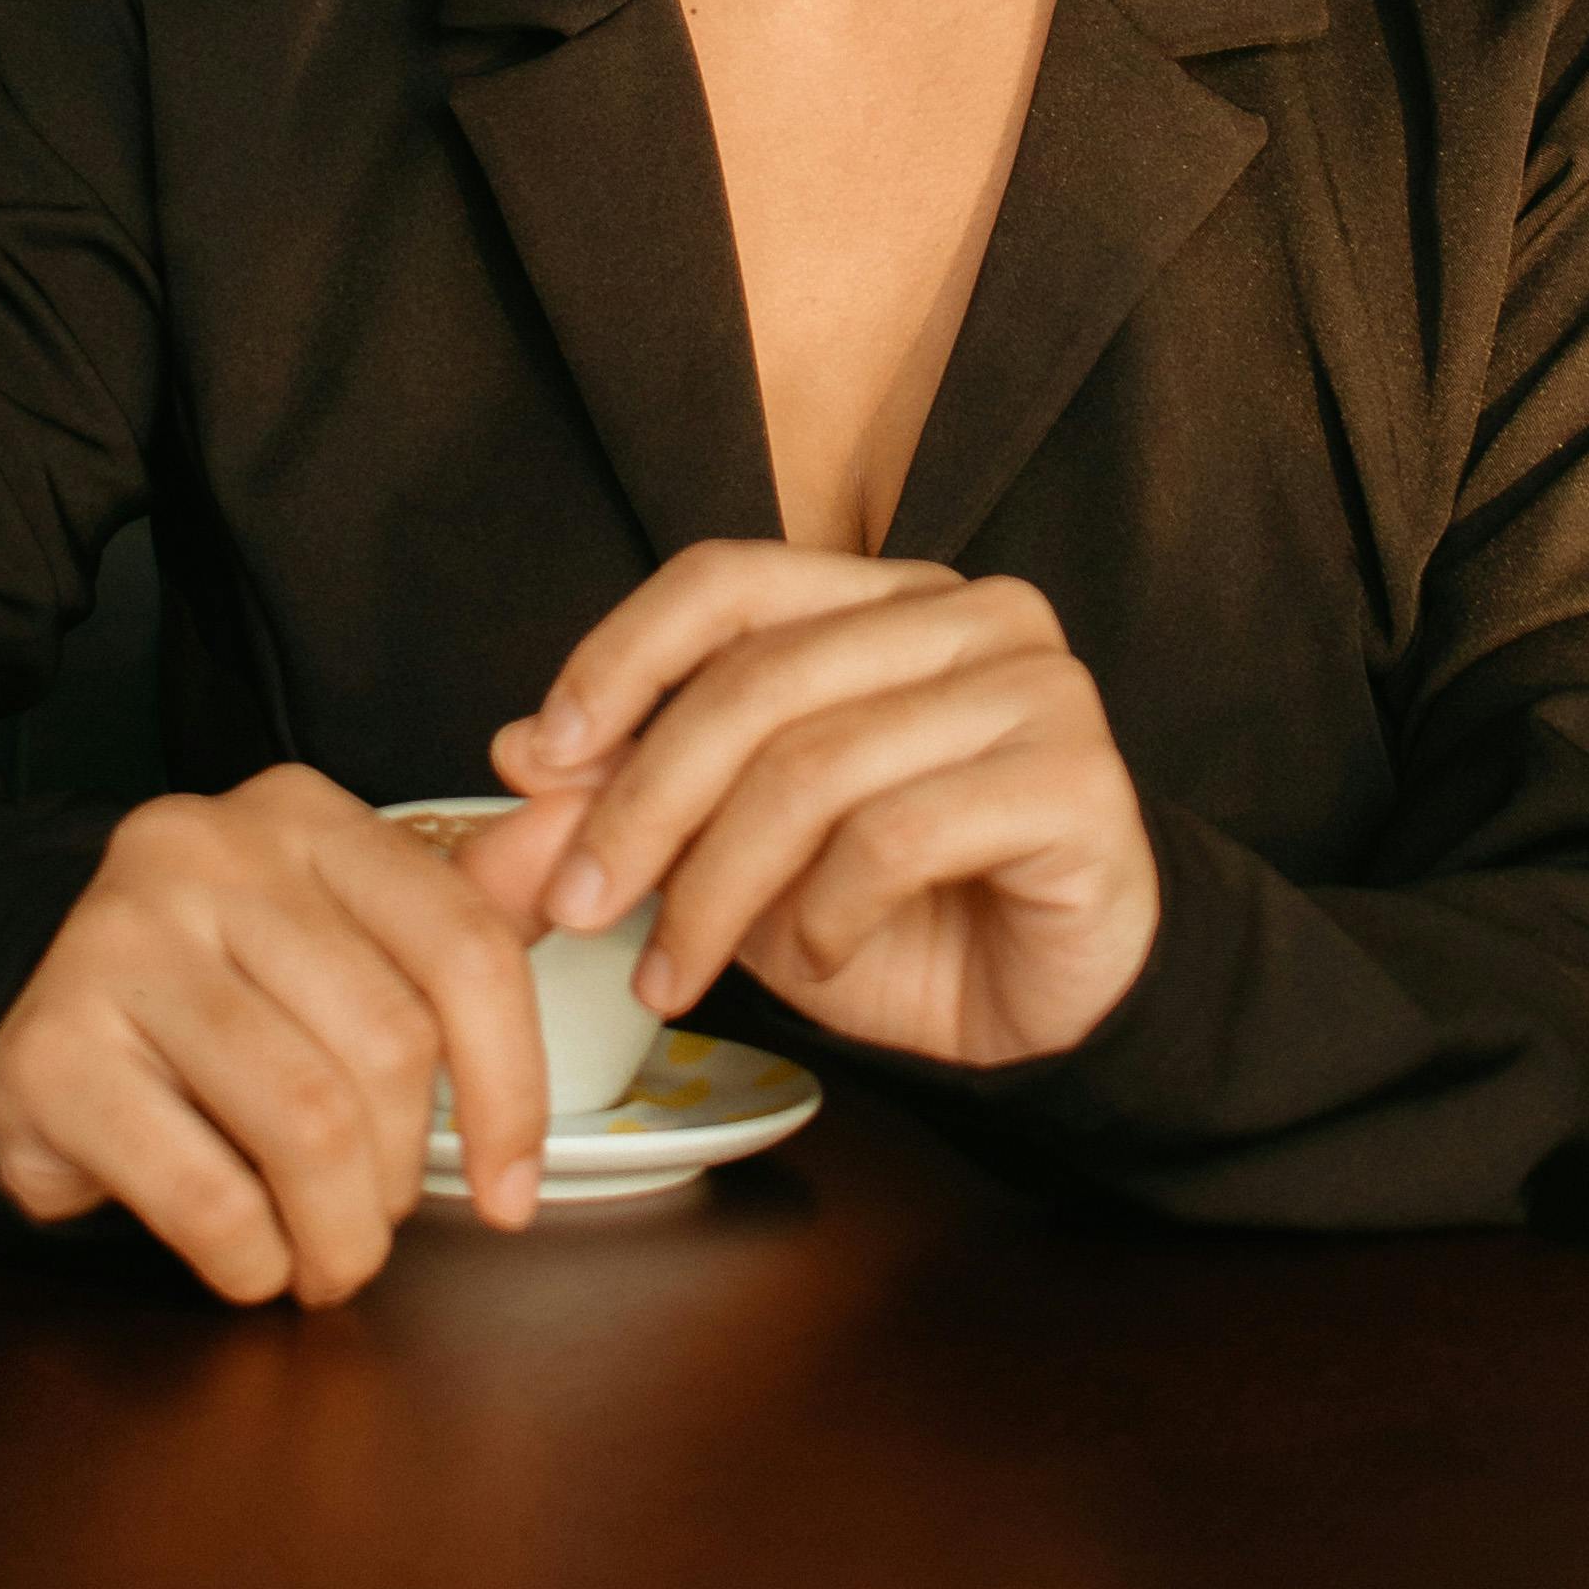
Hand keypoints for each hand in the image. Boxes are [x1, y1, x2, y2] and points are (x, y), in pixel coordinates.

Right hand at [0, 767, 554, 1302]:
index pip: (463, 945)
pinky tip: (252, 1261)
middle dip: (404, 1172)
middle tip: (378, 1219)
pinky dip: (252, 1259)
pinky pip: (203, 1191)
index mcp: (302, 814)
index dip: (513, 1088)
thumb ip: (470, 899)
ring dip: (338, 1233)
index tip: (514, 1190)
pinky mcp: (49, 1048)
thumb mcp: (349, 933)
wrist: (32, 1017)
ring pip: (305, 1123)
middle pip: (387, 1045)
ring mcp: (114, 941)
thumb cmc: (226, 989)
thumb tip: (580, 832)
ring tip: (325, 1257)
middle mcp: (204, 849)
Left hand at [480, 547, 1159, 1071]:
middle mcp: (969, 614)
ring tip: (675, 974)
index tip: (537, 761)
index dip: (618, 659)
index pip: (727, 581)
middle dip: (642, 806)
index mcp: (886, 597)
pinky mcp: (1076, 780)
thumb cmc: (903, 917)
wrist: (1053, 1007)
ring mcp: (1036, 687)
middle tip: (575, 910)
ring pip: (816, 768)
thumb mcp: (740, 860)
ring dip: (717, 890)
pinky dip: (825, 916)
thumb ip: (636, 800)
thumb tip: (512, 755)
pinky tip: (814, 965)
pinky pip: (898, 835)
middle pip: (758, 682)